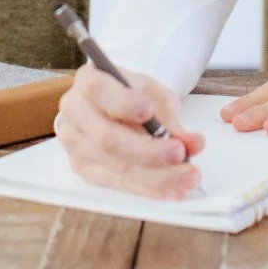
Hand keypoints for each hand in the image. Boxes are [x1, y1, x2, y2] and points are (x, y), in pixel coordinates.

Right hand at [54, 65, 205, 200]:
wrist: (113, 103)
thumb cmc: (132, 93)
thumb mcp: (152, 93)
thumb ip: (169, 116)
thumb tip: (192, 143)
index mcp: (88, 80)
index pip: (98, 90)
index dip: (123, 103)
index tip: (148, 110)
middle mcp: (75, 113)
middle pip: (106, 138)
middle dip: (147, 151)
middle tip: (180, 153)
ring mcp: (75, 144)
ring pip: (115, 166)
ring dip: (156, 176)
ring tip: (187, 176)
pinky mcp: (83, 169)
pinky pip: (118, 183)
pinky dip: (150, 188)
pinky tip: (173, 188)